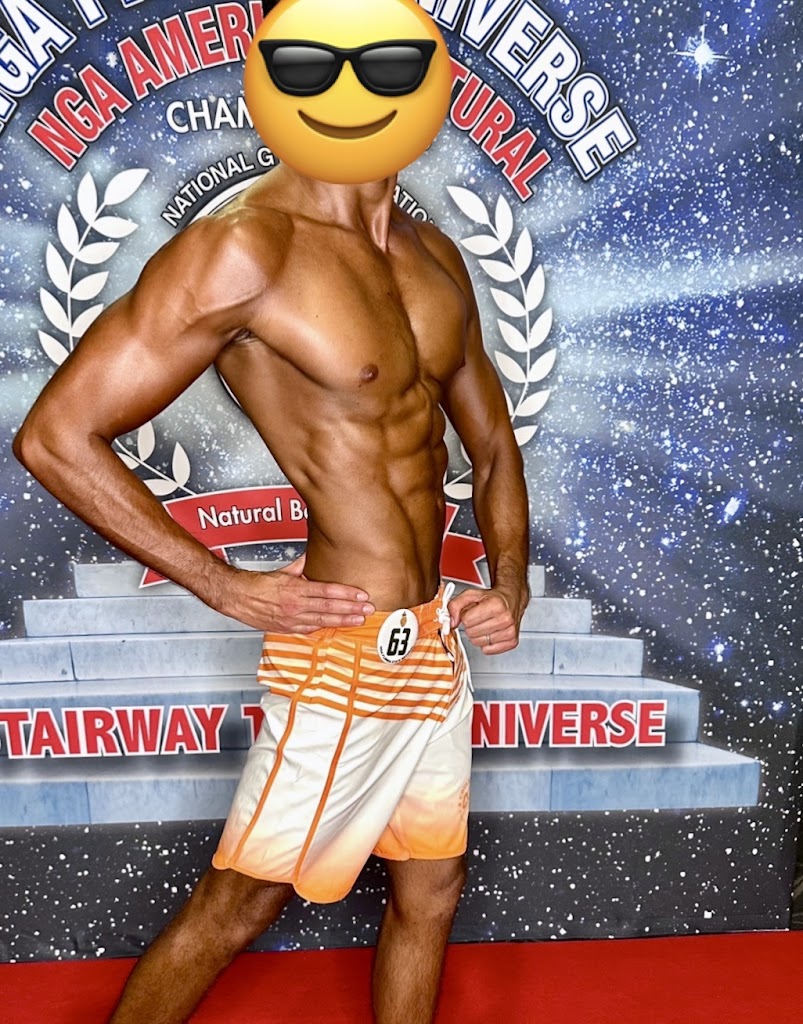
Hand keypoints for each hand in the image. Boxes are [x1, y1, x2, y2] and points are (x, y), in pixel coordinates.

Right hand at [212, 554, 374, 632]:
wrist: (236, 597)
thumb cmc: (257, 584)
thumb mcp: (283, 571)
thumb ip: (302, 567)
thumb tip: (314, 558)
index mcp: (295, 588)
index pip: (327, 590)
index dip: (347, 594)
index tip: (362, 595)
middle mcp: (295, 605)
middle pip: (329, 607)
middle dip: (352, 609)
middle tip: (369, 610)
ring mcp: (291, 619)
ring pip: (323, 620)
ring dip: (343, 621)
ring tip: (359, 620)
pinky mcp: (286, 629)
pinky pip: (310, 629)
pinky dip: (325, 628)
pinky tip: (337, 628)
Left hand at [448, 580, 528, 654]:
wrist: (511, 599)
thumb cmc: (492, 598)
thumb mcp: (470, 595)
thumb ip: (455, 605)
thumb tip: (451, 623)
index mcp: (495, 605)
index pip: (467, 620)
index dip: (466, 616)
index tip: (472, 612)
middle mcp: (505, 619)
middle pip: (471, 632)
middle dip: (471, 625)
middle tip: (479, 618)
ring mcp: (510, 632)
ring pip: (478, 643)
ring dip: (477, 635)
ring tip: (485, 624)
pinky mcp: (512, 642)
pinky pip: (487, 650)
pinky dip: (486, 643)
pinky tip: (491, 632)